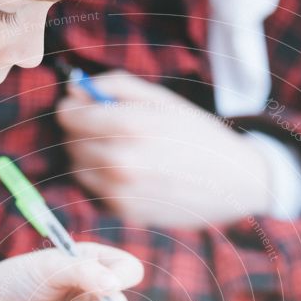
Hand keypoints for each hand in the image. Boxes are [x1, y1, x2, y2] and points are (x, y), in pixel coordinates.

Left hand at [56, 71, 270, 228]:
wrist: (232, 180)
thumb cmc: (195, 134)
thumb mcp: (161, 98)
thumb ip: (114, 87)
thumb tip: (75, 89)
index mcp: (129, 126)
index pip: (69, 116)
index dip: (68, 108)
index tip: (75, 105)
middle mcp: (120, 162)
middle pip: (70, 144)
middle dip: (78, 132)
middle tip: (98, 127)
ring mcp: (121, 192)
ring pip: (78, 170)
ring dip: (87, 157)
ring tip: (115, 149)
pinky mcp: (126, 213)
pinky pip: (95, 191)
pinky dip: (102, 180)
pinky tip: (127, 173)